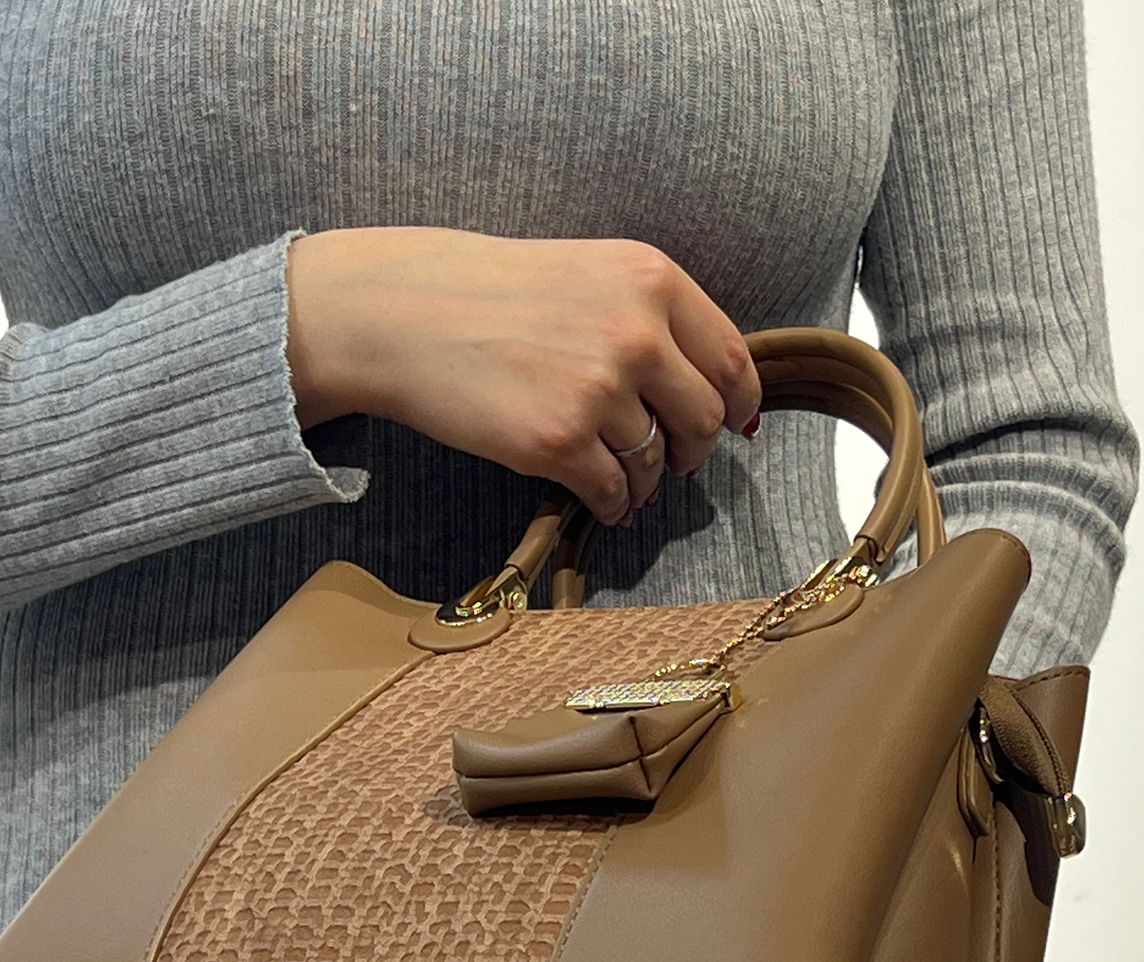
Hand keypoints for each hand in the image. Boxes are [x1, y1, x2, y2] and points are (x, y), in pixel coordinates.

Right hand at [285, 225, 761, 530]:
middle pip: (703, 418)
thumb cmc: (492, 293)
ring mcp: (597, 389)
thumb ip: (652, 319)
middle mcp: (636, 332)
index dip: (738, 403)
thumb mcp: (589, 273)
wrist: (405, 313)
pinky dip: (615, 505)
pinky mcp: (557, 441)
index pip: (730, 358)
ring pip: (656, 462)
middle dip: (692, 451)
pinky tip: (600, 499)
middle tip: (673, 461)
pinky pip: (613, 492)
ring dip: (645, 481)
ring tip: (623, 479)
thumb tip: (716, 391)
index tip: (734, 424)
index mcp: (651, 279)